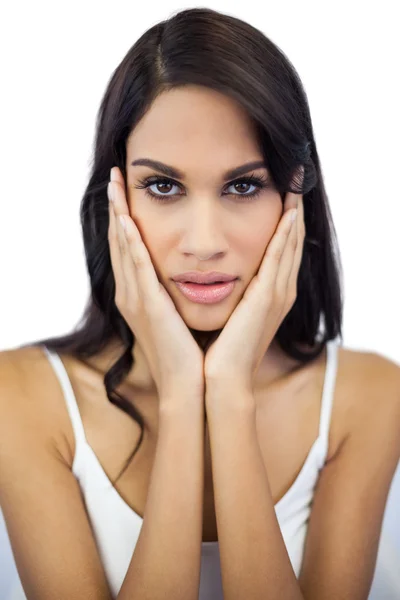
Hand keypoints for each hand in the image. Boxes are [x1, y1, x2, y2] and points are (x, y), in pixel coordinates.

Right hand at [107, 167, 204, 405]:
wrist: (191, 384)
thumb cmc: (188, 351)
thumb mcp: (176, 315)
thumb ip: (173, 291)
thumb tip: (184, 271)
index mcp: (139, 295)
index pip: (128, 248)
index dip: (123, 218)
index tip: (124, 191)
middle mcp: (131, 294)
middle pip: (119, 242)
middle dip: (115, 208)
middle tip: (113, 177)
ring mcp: (137, 300)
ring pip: (123, 249)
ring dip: (118, 214)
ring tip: (114, 185)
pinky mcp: (149, 306)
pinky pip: (137, 269)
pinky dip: (130, 243)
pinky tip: (126, 220)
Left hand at [204, 188, 304, 396]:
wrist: (219, 380)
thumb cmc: (219, 349)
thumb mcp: (230, 313)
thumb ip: (232, 292)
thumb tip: (219, 274)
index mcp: (270, 294)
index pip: (282, 250)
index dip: (287, 222)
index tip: (284, 195)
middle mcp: (280, 291)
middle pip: (292, 241)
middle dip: (295, 210)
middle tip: (296, 179)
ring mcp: (278, 294)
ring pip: (291, 244)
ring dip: (294, 213)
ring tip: (295, 184)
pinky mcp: (268, 298)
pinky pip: (280, 257)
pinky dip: (286, 233)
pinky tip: (288, 211)